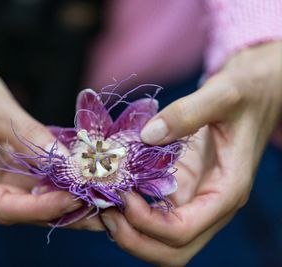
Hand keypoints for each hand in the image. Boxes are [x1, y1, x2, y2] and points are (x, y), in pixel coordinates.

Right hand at [0, 6, 102, 229]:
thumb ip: (30, 138)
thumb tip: (69, 164)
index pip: (1, 207)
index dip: (42, 207)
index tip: (77, 197)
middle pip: (17, 212)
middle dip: (60, 209)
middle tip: (101, 206)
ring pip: (25, 205)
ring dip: (61, 202)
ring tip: (99, 200)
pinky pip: (25, 190)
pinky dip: (52, 188)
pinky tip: (80, 187)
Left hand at [101, 41, 281, 265]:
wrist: (252, 93)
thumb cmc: (245, 94)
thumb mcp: (222, 95)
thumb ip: (187, 113)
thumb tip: (148, 136)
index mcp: (226, 191)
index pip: (185, 231)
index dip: (148, 223)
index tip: (122, 194)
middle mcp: (208, 204)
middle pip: (172, 250)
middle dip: (134, 239)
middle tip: (103, 211)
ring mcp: (192, 199)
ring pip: (159, 240)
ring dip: (126, 231)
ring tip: (98, 204)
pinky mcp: (179, 188)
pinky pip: (152, 215)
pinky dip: (127, 213)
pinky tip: (105, 193)